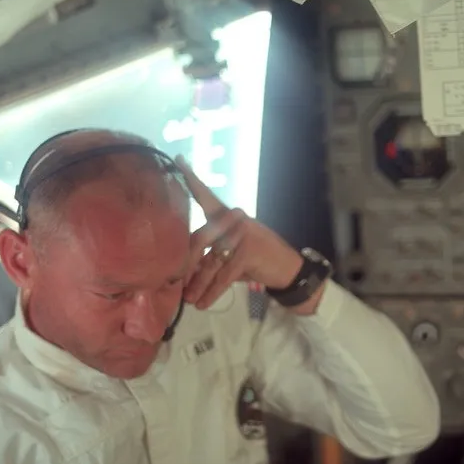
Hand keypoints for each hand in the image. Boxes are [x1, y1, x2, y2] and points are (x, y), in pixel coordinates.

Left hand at [177, 158, 303, 309]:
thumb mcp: (234, 250)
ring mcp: (241, 235)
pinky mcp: (247, 253)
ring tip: (187, 299)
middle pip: (199, 239)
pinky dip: (211, 292)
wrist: (288, 268)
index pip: (206, 196)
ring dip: (197, 284)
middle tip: (176, 282)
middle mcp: (234, 220)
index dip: (191, 179)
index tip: (177, 160)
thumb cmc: (257, 259)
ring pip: (210, 262)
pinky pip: (223, 276)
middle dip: (186, 264)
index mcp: (228, 215)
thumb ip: (212, 252)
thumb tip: (184, 270)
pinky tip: (202, 303)